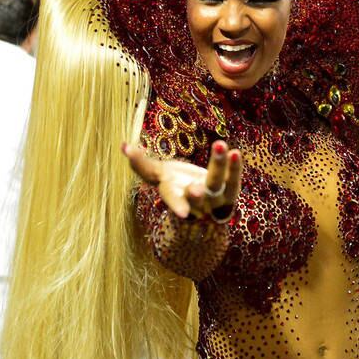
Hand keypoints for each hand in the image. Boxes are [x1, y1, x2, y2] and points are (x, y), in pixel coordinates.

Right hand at [123, 140, 241, 219]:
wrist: (206, 207)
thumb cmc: (177, 187)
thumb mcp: (160, 177)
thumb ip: (142, 165)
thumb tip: (124, 146)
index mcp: (175, 198)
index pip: (172, 200)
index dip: (177, 205)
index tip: (183, 214)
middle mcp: (196, 202)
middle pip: (196, 196)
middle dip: (195, 195)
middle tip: (196, 190)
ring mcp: (215, 197)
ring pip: (217, 182)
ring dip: (219, 164)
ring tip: (221, 145)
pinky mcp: (231, 190)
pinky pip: (234, 178)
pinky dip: (235, 166)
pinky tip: (235, 151)